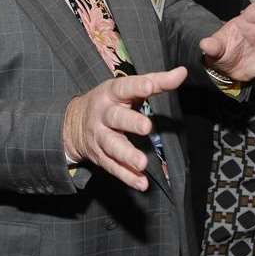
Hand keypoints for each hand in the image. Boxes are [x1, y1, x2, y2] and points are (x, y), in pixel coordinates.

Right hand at [62, 67, 186, 190]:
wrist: (72, 124)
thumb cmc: (110, 102)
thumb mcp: (128, 88)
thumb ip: (157, 81)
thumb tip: (182, 72)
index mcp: (111, 94)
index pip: (125, 87)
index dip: (137, 86)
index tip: (150, 86)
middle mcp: (103, 115)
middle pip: (116, 118)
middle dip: (130, 122)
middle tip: (147, 127)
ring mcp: (100, 137)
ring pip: (113, 147)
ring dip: (127, 155)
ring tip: (142, 163)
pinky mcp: (100, 157)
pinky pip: (114, 168)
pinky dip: (127, 177)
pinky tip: (141, 183)